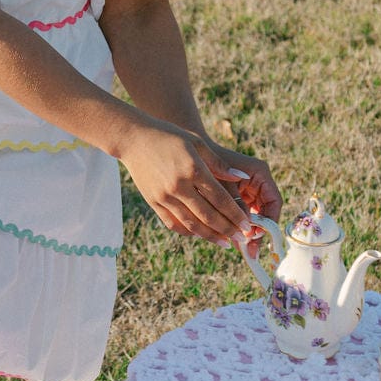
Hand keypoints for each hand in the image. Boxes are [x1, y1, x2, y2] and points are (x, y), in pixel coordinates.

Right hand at [119, 123, 280, 246]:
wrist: (133, 139)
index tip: (247, 225)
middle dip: (228, 229)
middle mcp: (179, 186)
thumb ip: (219, 163)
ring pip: (192, 224)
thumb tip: (241, 178)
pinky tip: (201, 235)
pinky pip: (174, 224)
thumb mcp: (197, 143)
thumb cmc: (169, 137)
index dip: (236, 214)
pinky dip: (189, 232)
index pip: (220, 199)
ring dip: (211, 236)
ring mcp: (164, 197)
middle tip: (242, 239)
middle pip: (208, 215)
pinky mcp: (154, 202)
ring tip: (225, 243)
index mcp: (193, 169)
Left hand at [202, 141, 282, 256]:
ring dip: (249, 233)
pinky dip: (238, 227)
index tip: (258, 235)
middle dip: (259, 231)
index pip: (274, 201)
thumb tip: (248, 228)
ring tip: (244, 250)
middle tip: (251, 251)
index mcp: (260, 174)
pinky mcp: (238, 198)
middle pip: (266, 212)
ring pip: (254, 217)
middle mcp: (258, 183)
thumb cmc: (207, 163)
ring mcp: (249, 192)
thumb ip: (235, 203)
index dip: (269, 221)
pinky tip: (232, 241)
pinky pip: (243, 216)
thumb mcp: (222, 184)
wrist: (192, 155)